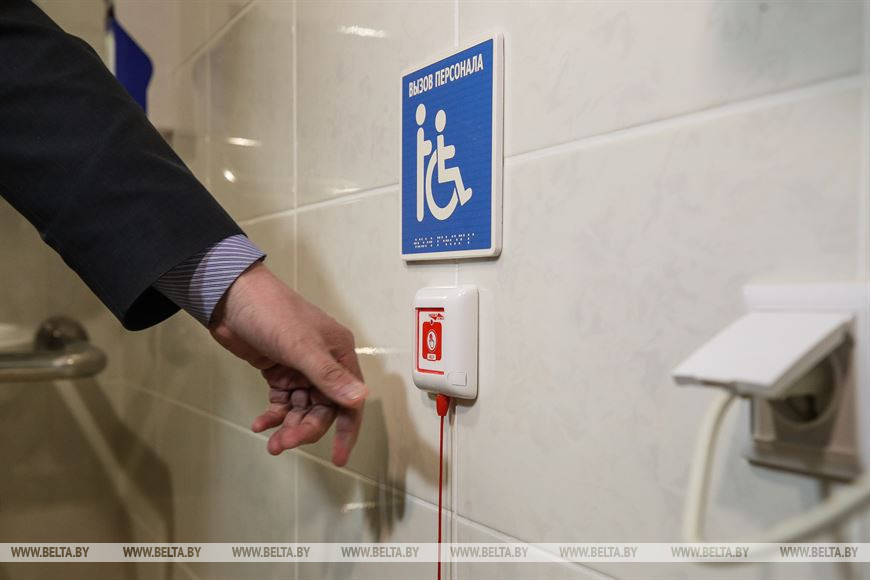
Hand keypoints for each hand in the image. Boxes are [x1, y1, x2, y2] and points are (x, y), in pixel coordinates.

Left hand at [208, 262, 366, 465]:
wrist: (232, 297)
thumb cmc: (272, 313)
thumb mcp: (302, 346)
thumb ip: (329, 376)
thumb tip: (360, 399)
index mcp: (339, 355)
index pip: (350, 400)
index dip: (346, 431)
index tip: (338, 458)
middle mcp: (324, 364)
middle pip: (323, 410)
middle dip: (305, 429)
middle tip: (283, 444)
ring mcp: (300, 369)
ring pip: (302, 409)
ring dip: (287, 426)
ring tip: (269, 440)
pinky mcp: (278, 372)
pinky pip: (282, 402)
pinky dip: (273, 415)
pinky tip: (259, 424)